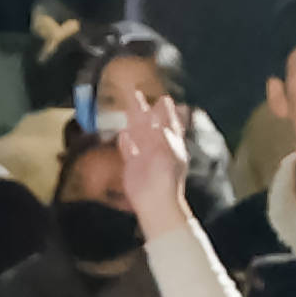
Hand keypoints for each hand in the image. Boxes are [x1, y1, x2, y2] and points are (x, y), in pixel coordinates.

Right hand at [110, 98, 194, 234]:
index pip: (170, 122)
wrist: (156, 200)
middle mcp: (158, 147)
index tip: (164, 99)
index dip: (167, 111)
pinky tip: (123, 135)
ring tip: (128, 109)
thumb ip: (161, 131)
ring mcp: (145, 156)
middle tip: (137, 95)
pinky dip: (125, 143)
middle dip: (145, 110)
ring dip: (132, 122)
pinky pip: (128, 151)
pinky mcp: (132, 166)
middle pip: (151, 125)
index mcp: (172, 143)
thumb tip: (157, 118)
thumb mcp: (167, 149)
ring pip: (138, 135)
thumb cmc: (166, 176)